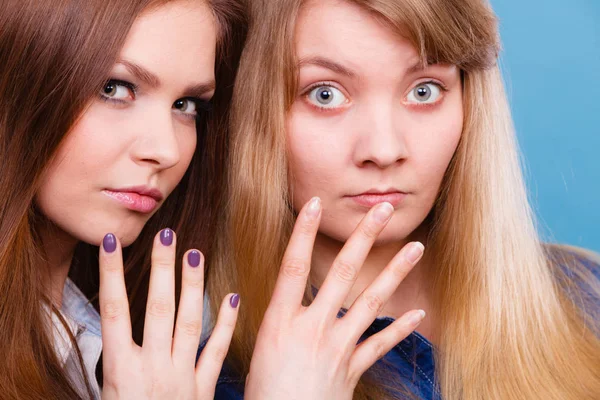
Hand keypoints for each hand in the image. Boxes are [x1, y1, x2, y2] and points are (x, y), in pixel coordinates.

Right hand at [99, 229, 238, 398]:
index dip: (112, 274)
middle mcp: (152, 366)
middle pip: (156, 307)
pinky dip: (226, 324)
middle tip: (167, 234)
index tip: (113, 242)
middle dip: (161, 268)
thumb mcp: (107, 397)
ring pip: (187, 321)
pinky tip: (233, 297)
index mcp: (121, 369)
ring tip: (195, 252)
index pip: (113, 310)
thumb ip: (112, 364)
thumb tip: (111, 330)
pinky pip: (217, 351)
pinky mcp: (202, 388)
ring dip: (191, 286)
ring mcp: (181, 375)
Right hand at [245, 198, 425, 399]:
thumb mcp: (259, 351)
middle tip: (384, 210)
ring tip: (416, 247)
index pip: (292, 266)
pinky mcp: (352, 368)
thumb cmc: (263, 394)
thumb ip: (277, 320)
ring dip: (395, 272)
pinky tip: (417, 313)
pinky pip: (380, 344)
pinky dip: (400, 329)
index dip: (303, 233)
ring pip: (372, 302)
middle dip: (364, 238)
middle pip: (342, 273)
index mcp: (280, 321)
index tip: (314, 203)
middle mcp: (312, 327)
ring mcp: (337, 346)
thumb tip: (284, 299)